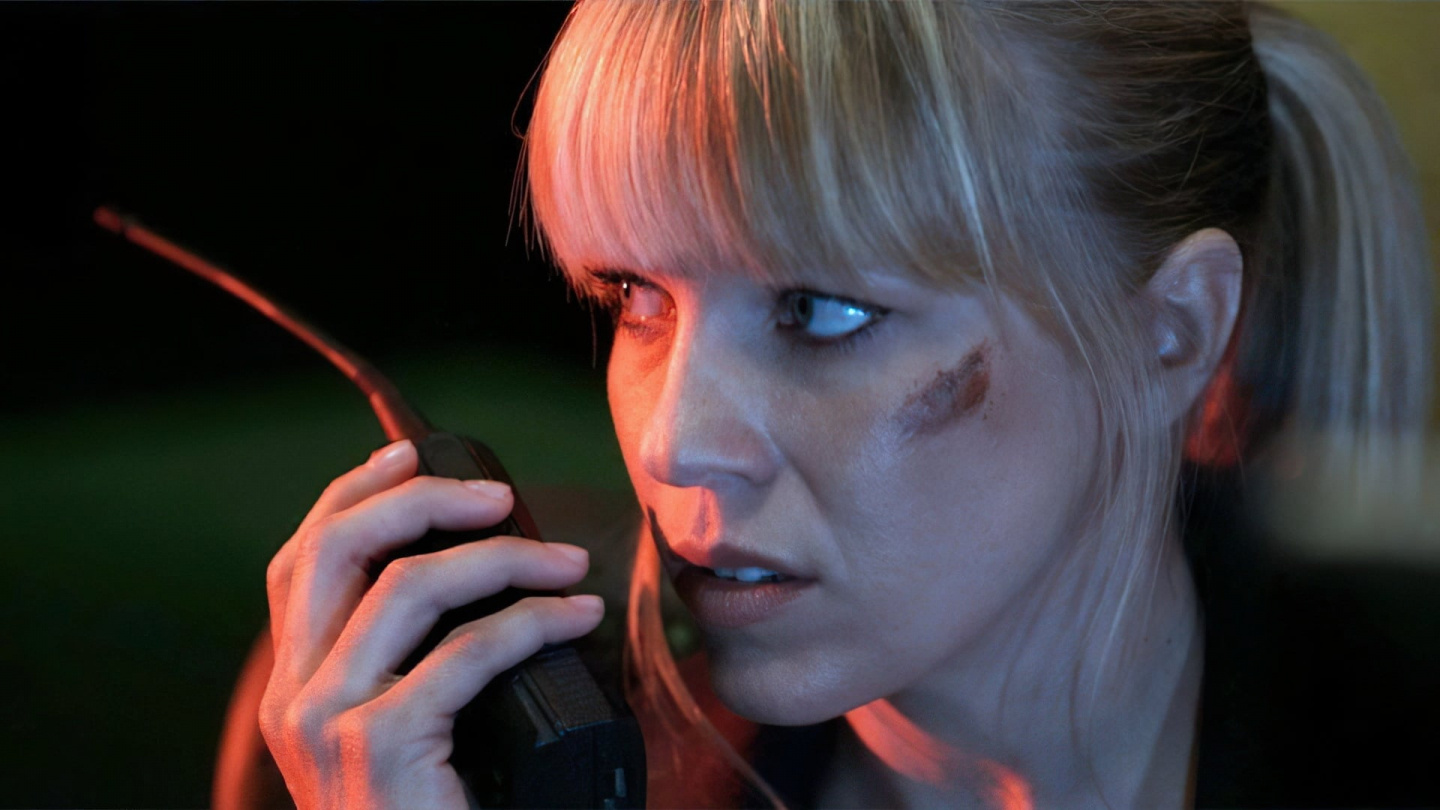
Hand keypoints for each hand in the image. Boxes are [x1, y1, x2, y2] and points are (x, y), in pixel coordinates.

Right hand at [258, 438, 603, 809]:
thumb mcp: (413, 730)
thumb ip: (416, 661)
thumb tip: (489, 567)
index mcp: (298, 685)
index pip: (303, 558)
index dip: (353, 493)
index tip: (414, 457)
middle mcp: (294, 698)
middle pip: (333, 548)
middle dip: (419, 498)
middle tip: (503, 498)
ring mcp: (327, 724)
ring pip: (409, 587)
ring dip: (503, 559)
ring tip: (569, 567)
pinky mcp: (380, 750)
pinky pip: (467, 652)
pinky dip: (533, 621)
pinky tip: (578, 619)